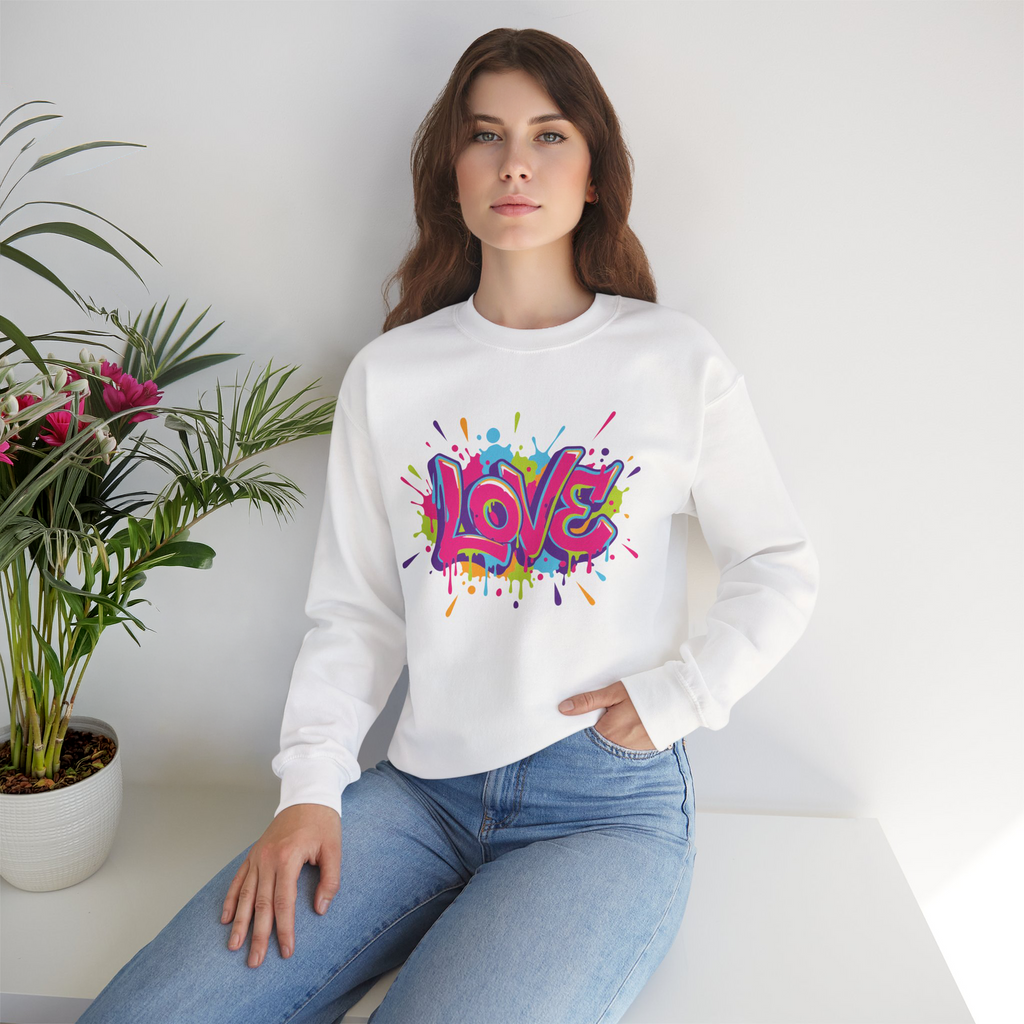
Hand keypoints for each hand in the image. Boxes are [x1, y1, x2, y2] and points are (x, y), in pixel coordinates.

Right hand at [221, 802, 340, 967]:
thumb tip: (320, 909)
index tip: (286, 950)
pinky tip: (226, 918)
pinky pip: (238, 879)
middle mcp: (268, 859)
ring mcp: (258, 856)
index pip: (284, 902)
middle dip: (257, 935)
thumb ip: (330, 880)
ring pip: (245, 895)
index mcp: (288, 858)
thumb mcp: (334, 849)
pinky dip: (230, 899)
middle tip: (254, 961)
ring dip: (239, 922)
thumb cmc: (323, 822)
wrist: (307, 795)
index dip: (284, 929)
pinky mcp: (254, 854)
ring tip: (234, 946)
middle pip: (260, 904)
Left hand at [558, 680, 656, 749]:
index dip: (578, 730)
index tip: (575, 722)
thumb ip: (588, 701)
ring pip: (611, 749)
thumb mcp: (614, 693)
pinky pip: (626, 751)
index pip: (583, 737)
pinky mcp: (644, 753)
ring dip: (609, 740)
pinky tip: (627, 730)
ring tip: (617, 724)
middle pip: (597, 745)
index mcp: (608, 732)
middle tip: (600, 721)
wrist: (678, 701)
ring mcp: (632, 752)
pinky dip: (622, 743)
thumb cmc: (645, 693)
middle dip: (593, 736)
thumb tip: (563, 709)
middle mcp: (618, 747)